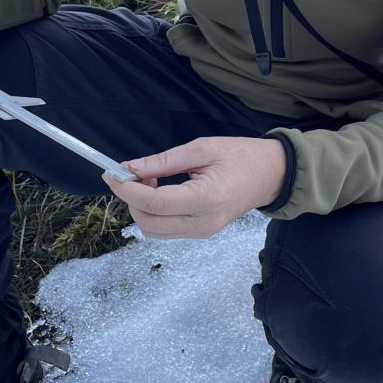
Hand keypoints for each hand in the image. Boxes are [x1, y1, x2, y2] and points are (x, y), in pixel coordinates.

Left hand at [103, 137, 286, 238]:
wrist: (272, 175)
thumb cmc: (241, 156)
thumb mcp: (201, 149)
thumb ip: (164, 160)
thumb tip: (131, 167)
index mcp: (205, 199)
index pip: (153, 203)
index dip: (126, 190)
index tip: (111, 173)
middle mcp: (202, 223)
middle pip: (148, 223)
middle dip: (131, 200)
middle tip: (135, 173)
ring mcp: (202, 232)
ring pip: (153, 231)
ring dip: (142, 207)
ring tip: (151, 181)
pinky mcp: (201, 233)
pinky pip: (166, 230)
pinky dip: (154, 213)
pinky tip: (161, 191)